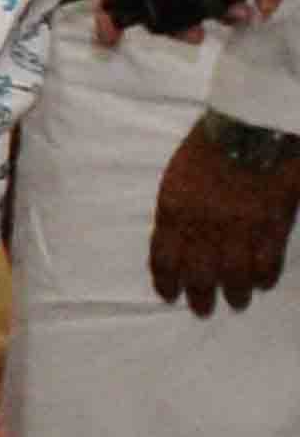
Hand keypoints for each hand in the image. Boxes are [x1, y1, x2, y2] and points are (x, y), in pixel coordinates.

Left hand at [162, 123, 299, 316]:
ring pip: (235, 275)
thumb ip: (177, 210)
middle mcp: (203, 226)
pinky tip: (264, 283)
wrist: (253, 126)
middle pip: (199, 274)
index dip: (167, 282)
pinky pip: (268, 262)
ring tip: (237, 302)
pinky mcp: (272, 225)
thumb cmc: (210, 144)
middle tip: (204, 310)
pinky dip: (265, 277)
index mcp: (173, 211)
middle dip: (200, 297)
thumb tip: (177, 238)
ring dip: (235, 293)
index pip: (164, 259)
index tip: (170, 295)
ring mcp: (240, 228)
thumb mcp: (177, 176)